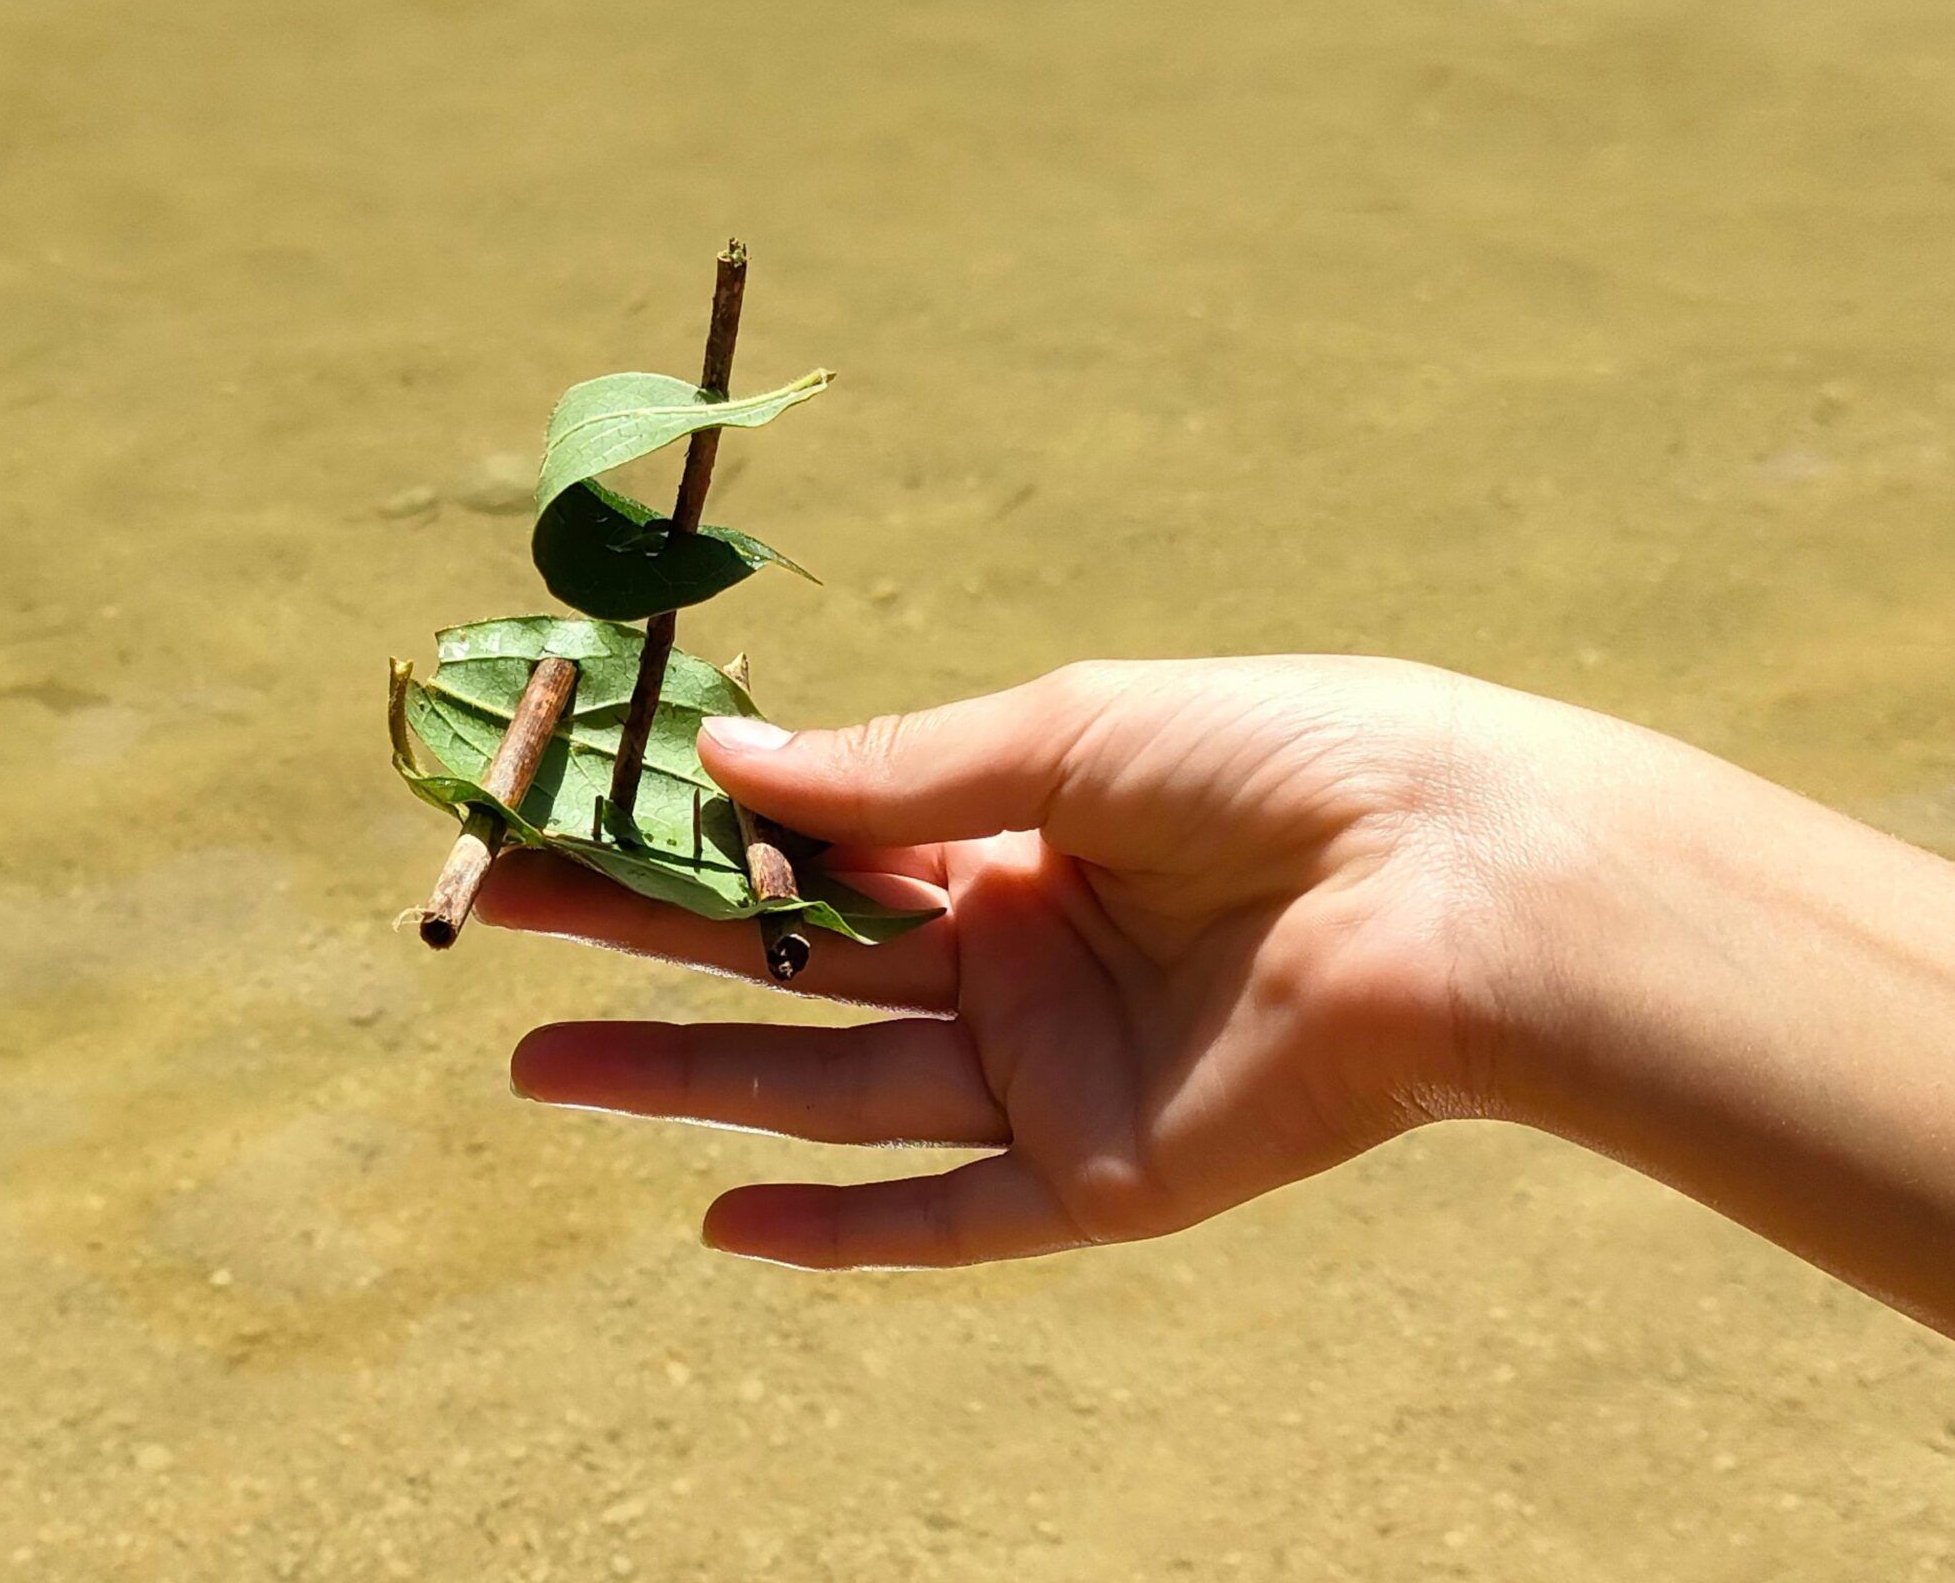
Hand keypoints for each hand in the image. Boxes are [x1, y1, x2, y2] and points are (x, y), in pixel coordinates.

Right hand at [480, 656, 1564, 1268]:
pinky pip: (946, 1217)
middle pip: (794, 963)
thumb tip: (720, 755)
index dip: (693, 835)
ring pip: (833, 1091)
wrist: (1458, 882)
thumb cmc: (1284, 760)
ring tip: (541, 1072)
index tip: (571, 814)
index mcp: (1017, 838)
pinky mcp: (1100, 1177)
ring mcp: (1049, 1073)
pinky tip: (720, 1225)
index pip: (817, 846)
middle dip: (651, 945)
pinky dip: (838, 1234)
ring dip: (689, 1084)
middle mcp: (1017, 959)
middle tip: (508, 922)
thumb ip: (893, 772)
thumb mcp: (1066, 732)